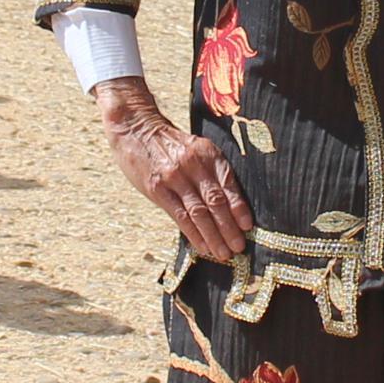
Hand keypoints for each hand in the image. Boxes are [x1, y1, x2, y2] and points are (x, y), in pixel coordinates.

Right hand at [99, 79, 251, 262]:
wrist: (136, 129)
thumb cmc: (169, 142)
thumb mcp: (196, 148)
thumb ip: (211, 171)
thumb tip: (230, 204)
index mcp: (208, 154)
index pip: (228, 185)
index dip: (239, 208)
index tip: (247, 227)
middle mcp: (194, 165)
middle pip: (216, 202)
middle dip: (229, 228)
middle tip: (238, 247)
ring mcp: (174, 177)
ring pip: (199, 213)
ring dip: (213, 236)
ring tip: (223, 253)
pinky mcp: (158, 189)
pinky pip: (180, 216)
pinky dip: (193, 234)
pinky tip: (202, 246)